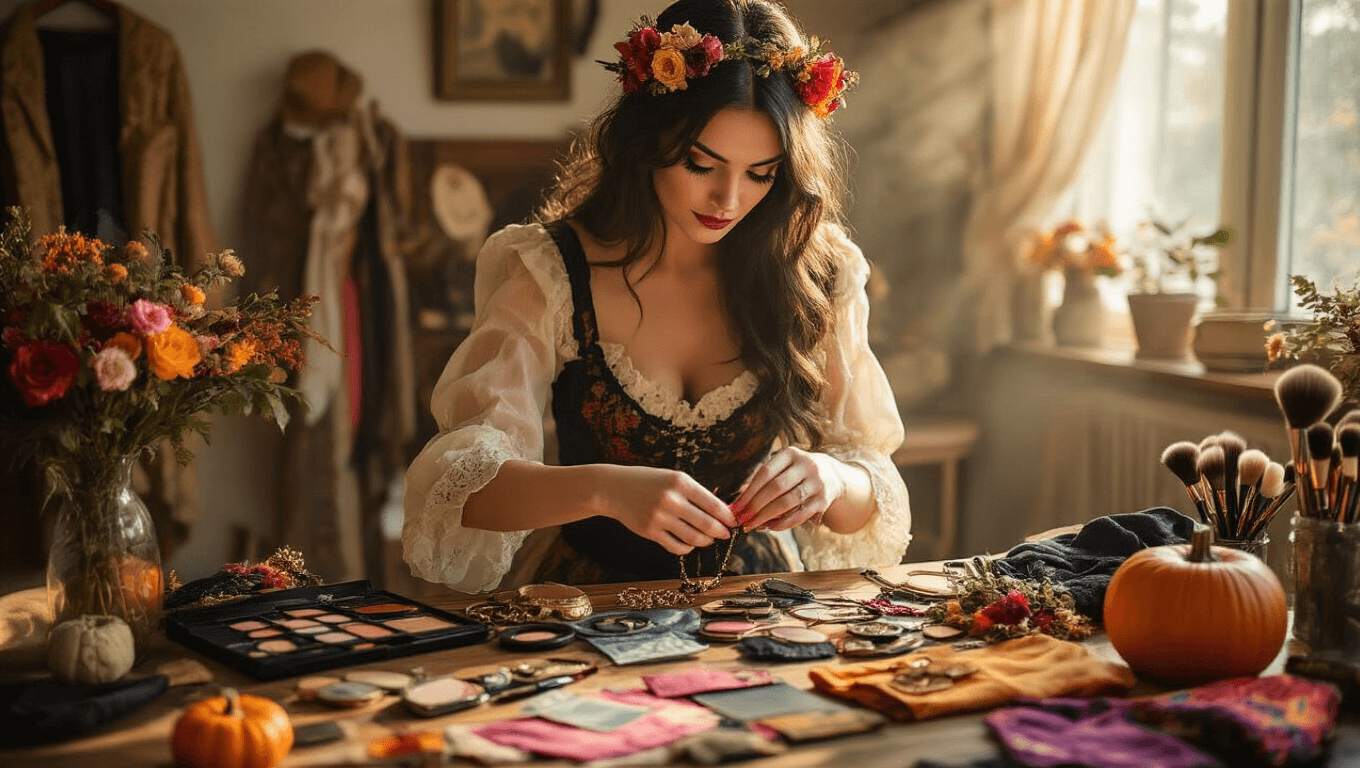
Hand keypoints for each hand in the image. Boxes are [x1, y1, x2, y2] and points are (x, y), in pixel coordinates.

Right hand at [597, 465, 737, 554]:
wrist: (614, 488)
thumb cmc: (648, 481)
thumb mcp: (673, 478)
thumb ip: (695, 493)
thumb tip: (721, 511)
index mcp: (681, 482)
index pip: (713, 504)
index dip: (728, 516)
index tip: (734, 521)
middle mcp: (671, 500)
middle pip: (707, 524)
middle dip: (721, 532)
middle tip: (726, 534)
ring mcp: (660, 517)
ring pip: (694, 538)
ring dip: (705, 541)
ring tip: (708, 538)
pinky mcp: (650, 532)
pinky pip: (677, 547)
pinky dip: (688, 548)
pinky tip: (690, 543)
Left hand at [732, 446, 845, 531]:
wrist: (833, 476)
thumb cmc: (796, 473)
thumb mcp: (783, 467)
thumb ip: (762, 480)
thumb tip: (737, 501)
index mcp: (791, 454)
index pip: (765, 472)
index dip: (749, 491)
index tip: (735, 507)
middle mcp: (806, 465)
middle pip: (775, 487)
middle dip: (755, 506)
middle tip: (741, 519)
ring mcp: (817, 483)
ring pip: (787, 502)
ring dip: (766, 517)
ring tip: (752, 525)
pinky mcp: (824, 500)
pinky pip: (800, 515)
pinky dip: (783, 524)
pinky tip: (770, 527)